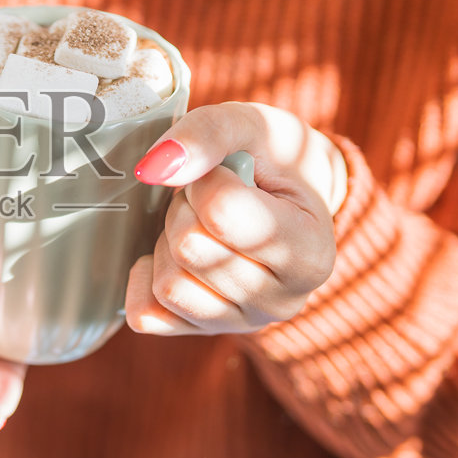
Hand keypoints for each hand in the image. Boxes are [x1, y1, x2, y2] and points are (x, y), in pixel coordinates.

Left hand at [125, 102, 347, 334]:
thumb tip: (154, 169)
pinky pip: (145, 313)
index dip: (208, 179)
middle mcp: (284, 303)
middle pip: (189, 248)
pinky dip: (147, 275)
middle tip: (208, 196)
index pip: (221, 213)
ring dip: (168, 240)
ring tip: (198, 224)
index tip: (229, 173)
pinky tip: (174, 254)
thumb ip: (208, 134)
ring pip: (168, 283)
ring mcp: (242, 325)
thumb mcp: (253, 124)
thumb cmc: (272, 159)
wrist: (285, 199)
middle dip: (186, 208)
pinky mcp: (200, 333)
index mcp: (312, 253)